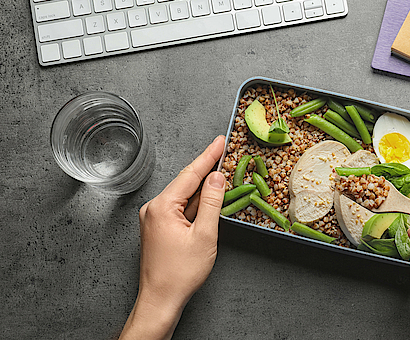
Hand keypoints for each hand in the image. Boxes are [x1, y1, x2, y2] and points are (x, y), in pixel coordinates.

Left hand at [119, 135, 225, 339]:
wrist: (161, 299)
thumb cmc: (181, 273)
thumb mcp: (204, 235)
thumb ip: (212, 203)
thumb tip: (217, 178)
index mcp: (162, 206)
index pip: (190, 174)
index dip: (208, 156)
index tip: (220, 141)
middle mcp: (154, 208)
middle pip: (186, 182)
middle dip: (207, 168)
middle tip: (224, 150)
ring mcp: (155, 217)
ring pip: (184, 195)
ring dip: (203, 186)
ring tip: (222, 171)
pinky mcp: (159, 227)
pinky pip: (180, 207)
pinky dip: (196, 202)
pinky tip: (209, 196)